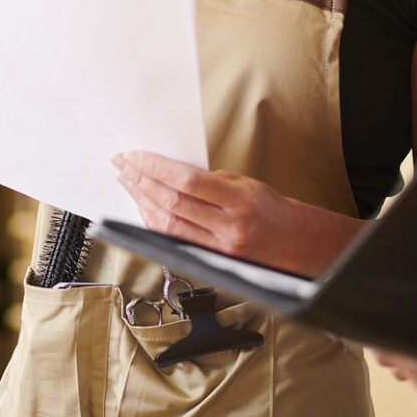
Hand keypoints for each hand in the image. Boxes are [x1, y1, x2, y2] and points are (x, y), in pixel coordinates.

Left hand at [112, 151, 358, 275]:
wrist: (294, 245)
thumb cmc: (269, 208)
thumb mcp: (244, 183)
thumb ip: (208, 180)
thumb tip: (166, 170)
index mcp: (240, 201)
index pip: (187, 182)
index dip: (155, 167)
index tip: (135, 155)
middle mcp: (229, 228)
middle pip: (171, 204)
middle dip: (141, 181)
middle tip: (121, 164)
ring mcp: (218, 249)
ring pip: (166, 225)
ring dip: (140, 200)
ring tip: (125, 181)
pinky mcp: (209, 261)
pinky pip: (171, 240)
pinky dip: (152, 221)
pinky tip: (141, 204)